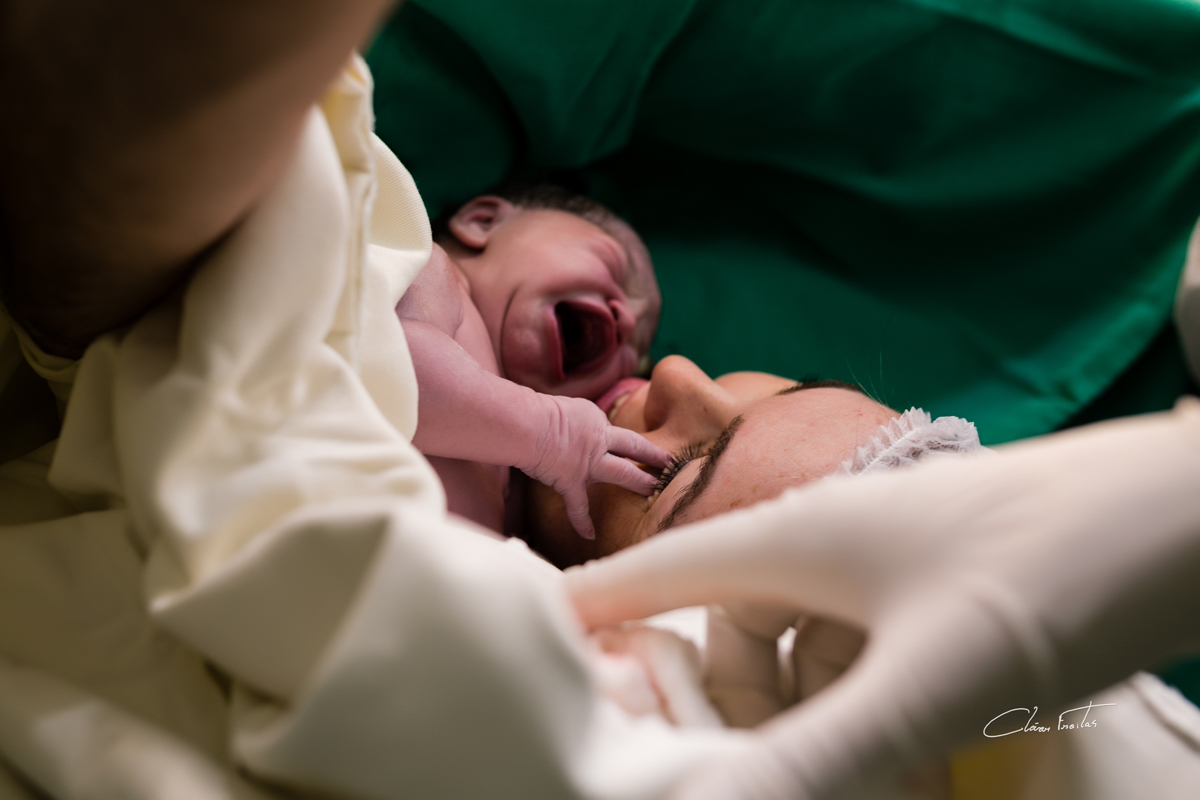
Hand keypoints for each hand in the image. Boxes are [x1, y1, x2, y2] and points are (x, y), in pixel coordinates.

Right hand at [519, 394, 669, 539]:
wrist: (527, 425)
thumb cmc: (536, 411)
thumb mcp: (561, 406)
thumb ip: (569, 416)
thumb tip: (561, 420)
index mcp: (593, 418)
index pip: (609, 429)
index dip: (611, 435)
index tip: (617, 440)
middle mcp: (598, 439)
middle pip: (633, 446)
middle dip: (652, 455)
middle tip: (670, 462)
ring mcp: (588, 463)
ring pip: (624, 472)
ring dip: (641, 482)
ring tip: (655, 490)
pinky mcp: (572, 481)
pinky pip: (579, 507)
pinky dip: (582, 521)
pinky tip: (590, 535)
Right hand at [566, 400, 1199, 798]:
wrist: (1196, 514)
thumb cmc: (1054, 567)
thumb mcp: (929, 675)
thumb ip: (814, 756)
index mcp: (795, 539)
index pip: (653, 574)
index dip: (587, 620)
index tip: (535, 674)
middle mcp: (826, 552)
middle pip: (729, 646)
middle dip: (731, 726)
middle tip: (740, 783)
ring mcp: (885, 580)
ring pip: (805, 671)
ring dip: (816, 739)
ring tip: (874, 788)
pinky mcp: (936, 607)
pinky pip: (868, 675)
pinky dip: (873, 729)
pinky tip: (913, 774)